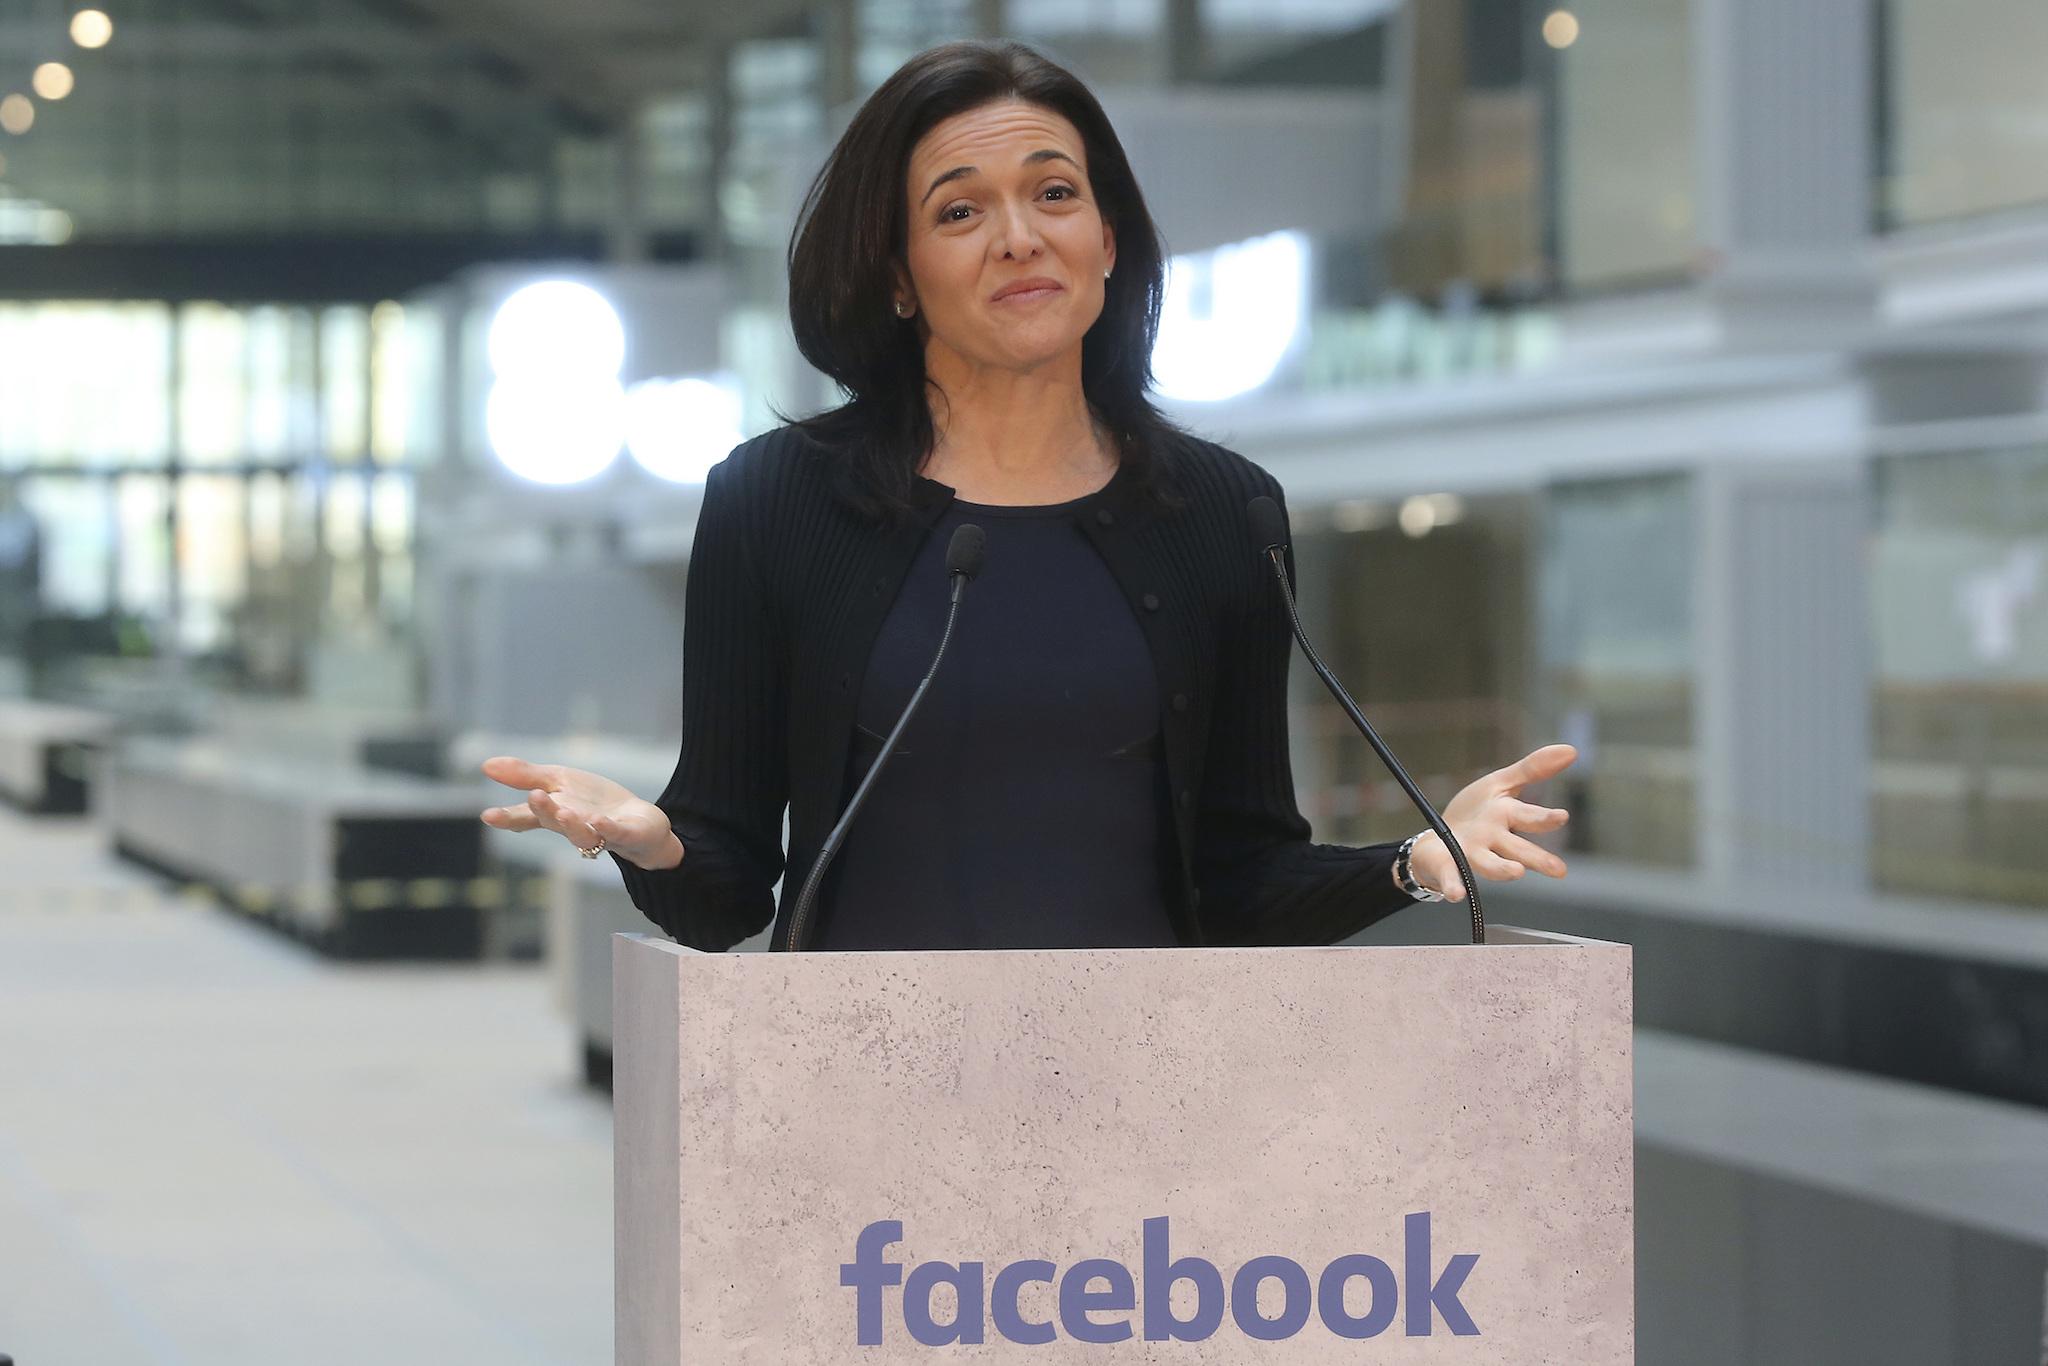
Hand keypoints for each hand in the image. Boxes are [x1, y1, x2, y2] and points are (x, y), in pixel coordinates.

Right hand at [478, 755, 683, 869]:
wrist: (639, 822)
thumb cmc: (592, 803)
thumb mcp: (559, 781)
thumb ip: (525, 776)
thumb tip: (485, 765)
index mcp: (553, 813)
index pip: (527, 817)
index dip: (508, 818)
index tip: (488, 815)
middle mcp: (572, 827)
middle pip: (553, 822)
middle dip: (543, 811)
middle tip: (533, 797)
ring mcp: (599, 834)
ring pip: (581, 834)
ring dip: (572, 824)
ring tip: (563, 812)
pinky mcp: (626, 834)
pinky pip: (615, 834)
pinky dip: (607, 829)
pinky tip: (599, 821)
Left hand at [1407, 743, 1575, 900]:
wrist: (1437, 837)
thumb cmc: (1476, 812)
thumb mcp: (1501, 784)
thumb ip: (1532, 769)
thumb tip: (1572, 750)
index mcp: (1506, 816)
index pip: (1530, 817)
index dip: (1545, 818)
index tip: (1561, 817)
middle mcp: (1492, 839)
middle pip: (1517, 848)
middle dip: (1537, 857)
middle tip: (1558, 869)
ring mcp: (1471, 854)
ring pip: (1490, 865)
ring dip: (1502, 870)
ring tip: (1516, 872)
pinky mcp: (1448, 865)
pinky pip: (1451, 877)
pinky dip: (1453, 887)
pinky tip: (1455, 894)